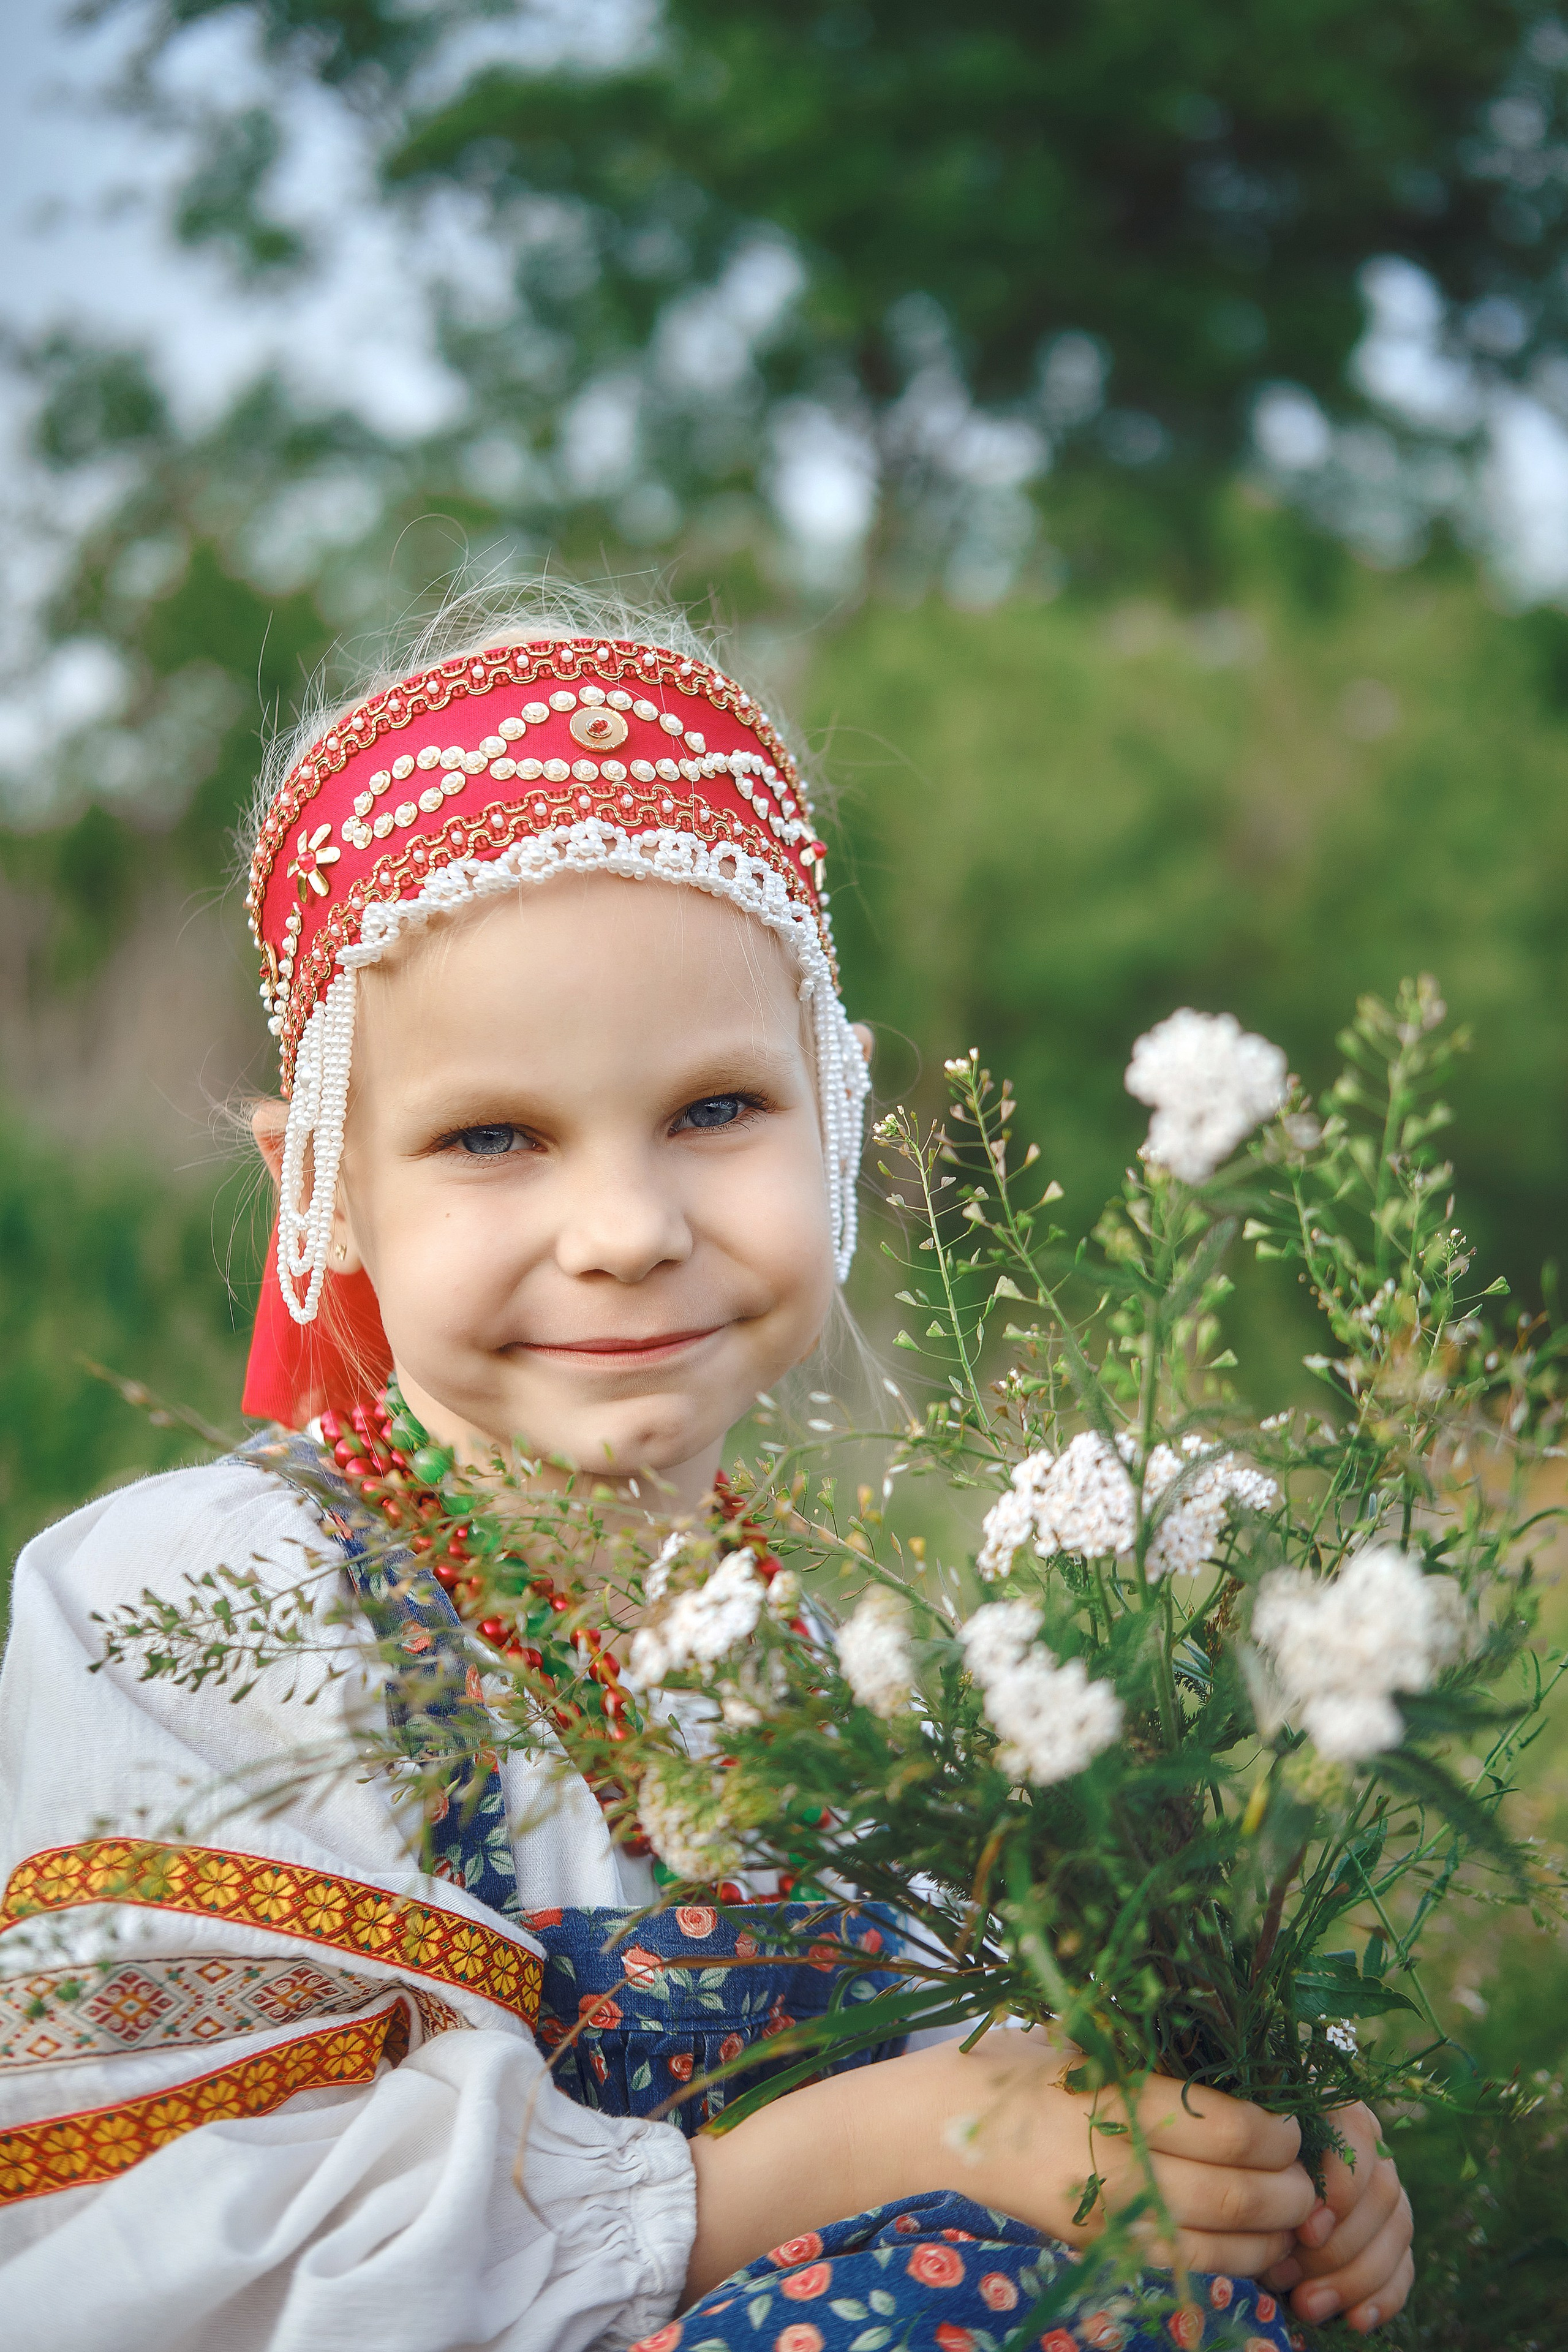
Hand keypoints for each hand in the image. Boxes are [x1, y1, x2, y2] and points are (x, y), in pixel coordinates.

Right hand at [936, 2039, 1315, 2278]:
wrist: (936, 2126)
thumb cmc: (1014, 2066)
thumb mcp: (1084, 2042)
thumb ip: (1152, 2059)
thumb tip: (1237, 2057)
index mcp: (1123, 2098)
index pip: (1234, 2129)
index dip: (1280, 2132)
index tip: (1291, 2122)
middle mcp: (1124, 2164)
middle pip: (1241, 2194)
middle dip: (1289, 2190)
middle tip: (1304, 2175)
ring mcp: (1111, 2216)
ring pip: (1222, 2244)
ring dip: (1270, 2236)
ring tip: (1287, 2215)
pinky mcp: (1099, 2248)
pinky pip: (1183, 2268)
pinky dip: (1229, 2264)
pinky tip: (1246, 2247)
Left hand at [1261, 2103, 1412, 2332]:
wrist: (1238, 2175)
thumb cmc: (1231, 2158)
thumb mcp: (1239, 2149)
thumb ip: (1261, 2165)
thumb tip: (1298, 2222)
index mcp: (1328, 2103)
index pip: (1357, 2134)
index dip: (1339, 2186)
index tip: (1305, 2230)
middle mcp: (1365, 2139)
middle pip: (1380, 2190)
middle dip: (1335, 2247)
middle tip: (1285, 2278)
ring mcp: (1384, 2184)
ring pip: (1397, 2227)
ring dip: (1352, 2277)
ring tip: (1306, 2307)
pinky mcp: (1391, 2230)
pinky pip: (1403, 2263)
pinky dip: (1383, 2296)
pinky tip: (1356, 2321)